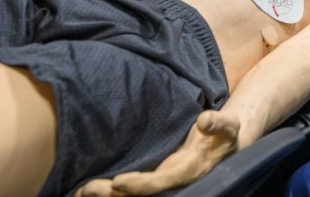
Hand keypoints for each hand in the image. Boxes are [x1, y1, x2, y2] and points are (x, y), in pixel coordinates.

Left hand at [74, 110, 239, 195]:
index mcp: (188, 170)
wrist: (223, 143)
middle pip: (140, 195)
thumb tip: (204, 121)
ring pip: (131, 195)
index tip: (118, 181)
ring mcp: (161, 179)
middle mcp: (172, 180)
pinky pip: (130, 187)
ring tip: (81, 191)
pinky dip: (110, 190)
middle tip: (88, 189)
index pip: (161, 183)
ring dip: (107, 195)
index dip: (140, 185)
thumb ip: (219, 123)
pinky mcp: (153, 175)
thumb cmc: (224, 133)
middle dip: (114, 195)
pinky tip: (87, 187)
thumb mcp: (228, 125)